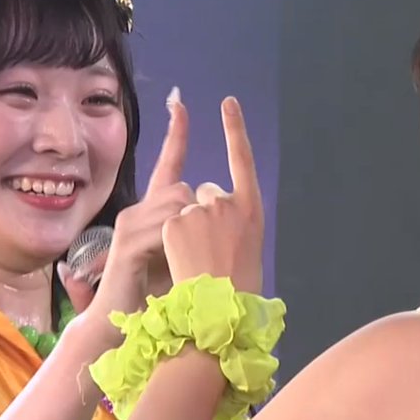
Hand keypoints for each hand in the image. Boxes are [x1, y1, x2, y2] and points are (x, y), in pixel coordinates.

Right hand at [60, 88, 193, 328]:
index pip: (167, 163)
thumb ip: (190, 229)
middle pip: (180, 188)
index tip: (179, 102)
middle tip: (195, 253)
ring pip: (176, 204)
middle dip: (197, 216)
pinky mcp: (128, 245)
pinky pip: (165, 227)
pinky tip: (173, 262)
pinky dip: (176, 242)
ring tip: (184, 263)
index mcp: (152, 211)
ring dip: (190, 232)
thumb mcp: (179, 253)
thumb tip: (212, 211)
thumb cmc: (154, 295)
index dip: (175, 133)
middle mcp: (137, 211)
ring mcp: (130, 226)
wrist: (119, 326)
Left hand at [162, 96, 262, 293]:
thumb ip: (228, 225)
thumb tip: (208, 212)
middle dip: (198, 214)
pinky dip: (167, 239)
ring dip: (181, 229)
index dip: (235, 130)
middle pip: (204, 193)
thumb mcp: (242, 249)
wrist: (215, 316)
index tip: (228, 103)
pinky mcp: (177, 220)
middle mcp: (230, 203)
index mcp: (252, 211)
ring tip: (193, 261)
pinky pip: (167, 222)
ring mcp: (202, 210)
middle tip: (206, 252)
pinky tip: (179, 259)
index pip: (243, 161)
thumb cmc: (232, 294)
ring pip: (182, 208)